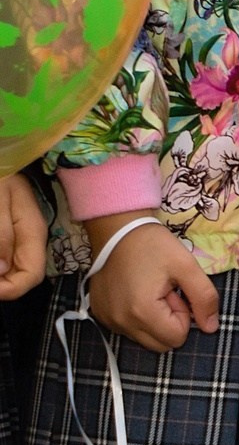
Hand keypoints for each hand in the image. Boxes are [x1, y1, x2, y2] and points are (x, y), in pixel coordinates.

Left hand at [0, 172, 45, 300]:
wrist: (2, 155)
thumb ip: (0, 235)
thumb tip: (2, 270)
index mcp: (31, 232)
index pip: (30, 276)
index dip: (6, 289)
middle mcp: (30, 238)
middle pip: (21, 277)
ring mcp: (20, 236)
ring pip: (11, 270)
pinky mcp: (10, 233)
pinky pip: (5, 258)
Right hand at [79, 214, 217, 350]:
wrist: (118, 231)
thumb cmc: (154, 246)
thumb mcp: (187, 266)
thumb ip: (204, 298)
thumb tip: (211, 327)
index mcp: (142, 313)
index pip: (177, 338)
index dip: (184, 315)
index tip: (177, 292)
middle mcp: (121, 324)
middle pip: (161, 344)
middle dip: (170, 321)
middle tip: (167, 292)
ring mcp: (108, 321)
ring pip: (145, 338)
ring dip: (155, 320)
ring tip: (152, 290)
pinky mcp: (100, 315)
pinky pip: (128, 329)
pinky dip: (138, 317)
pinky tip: (137, 292)